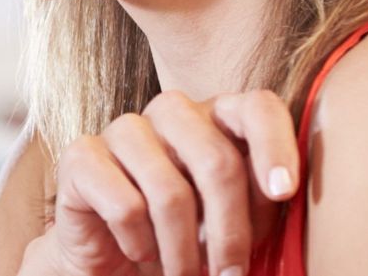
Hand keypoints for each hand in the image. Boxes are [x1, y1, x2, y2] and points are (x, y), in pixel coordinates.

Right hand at [17, 90, 298, 275]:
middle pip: (216, 159)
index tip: (284, 193)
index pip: (256, 106)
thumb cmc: (190, 236)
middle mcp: (170, 112)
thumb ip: (263, 197)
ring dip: (183, 253)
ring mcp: (124, 129)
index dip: (274, 145)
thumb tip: (285, 189)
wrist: (116, 259)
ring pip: (170, 192)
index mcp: (215, 117)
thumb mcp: (239, 220)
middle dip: (230, 232)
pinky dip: (140, 245)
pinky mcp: (82, 156)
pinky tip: (140, 252)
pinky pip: (125, 207)